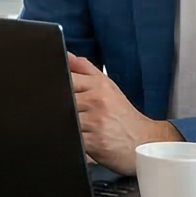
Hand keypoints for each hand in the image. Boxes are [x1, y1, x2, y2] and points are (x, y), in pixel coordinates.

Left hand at [65, 53, 177, 175]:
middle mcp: (97, 101)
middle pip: (62, 99)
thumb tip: (64, 54)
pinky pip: (71, 138)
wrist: (142, 141)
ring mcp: (95, 122)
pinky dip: (68, 139)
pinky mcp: (93, 142)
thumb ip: (83, 68)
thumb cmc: (122, 114)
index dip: (54, 85)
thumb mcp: (106, 85)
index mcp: (98, 85)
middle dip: (57, 105)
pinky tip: (74, 137)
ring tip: (71, 124)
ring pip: (63, 119)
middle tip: (61, 110)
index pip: (66, 78)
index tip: (54, 91)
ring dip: (61, 123)